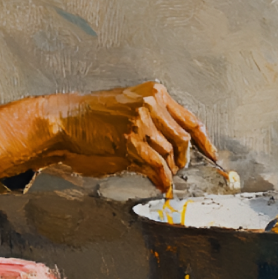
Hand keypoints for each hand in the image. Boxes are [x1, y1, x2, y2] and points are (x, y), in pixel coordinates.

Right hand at [45, 84, 223, 192]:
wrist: (65, 121)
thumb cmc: (92, 120)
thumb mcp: (129, 117)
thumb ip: (153, 131)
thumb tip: (173, 158)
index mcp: (154, 93)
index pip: (190, 118)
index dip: (205, 141)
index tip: (213, 155)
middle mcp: (151, 103)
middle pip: (184, 138)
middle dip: (184, 159)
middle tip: (177, 170)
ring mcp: (141, 120)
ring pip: (171, 154)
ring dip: (169, 171)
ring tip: (162, 178)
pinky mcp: (130, 139)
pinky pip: (158, 165)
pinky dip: (163, 179)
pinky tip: (161, 185)